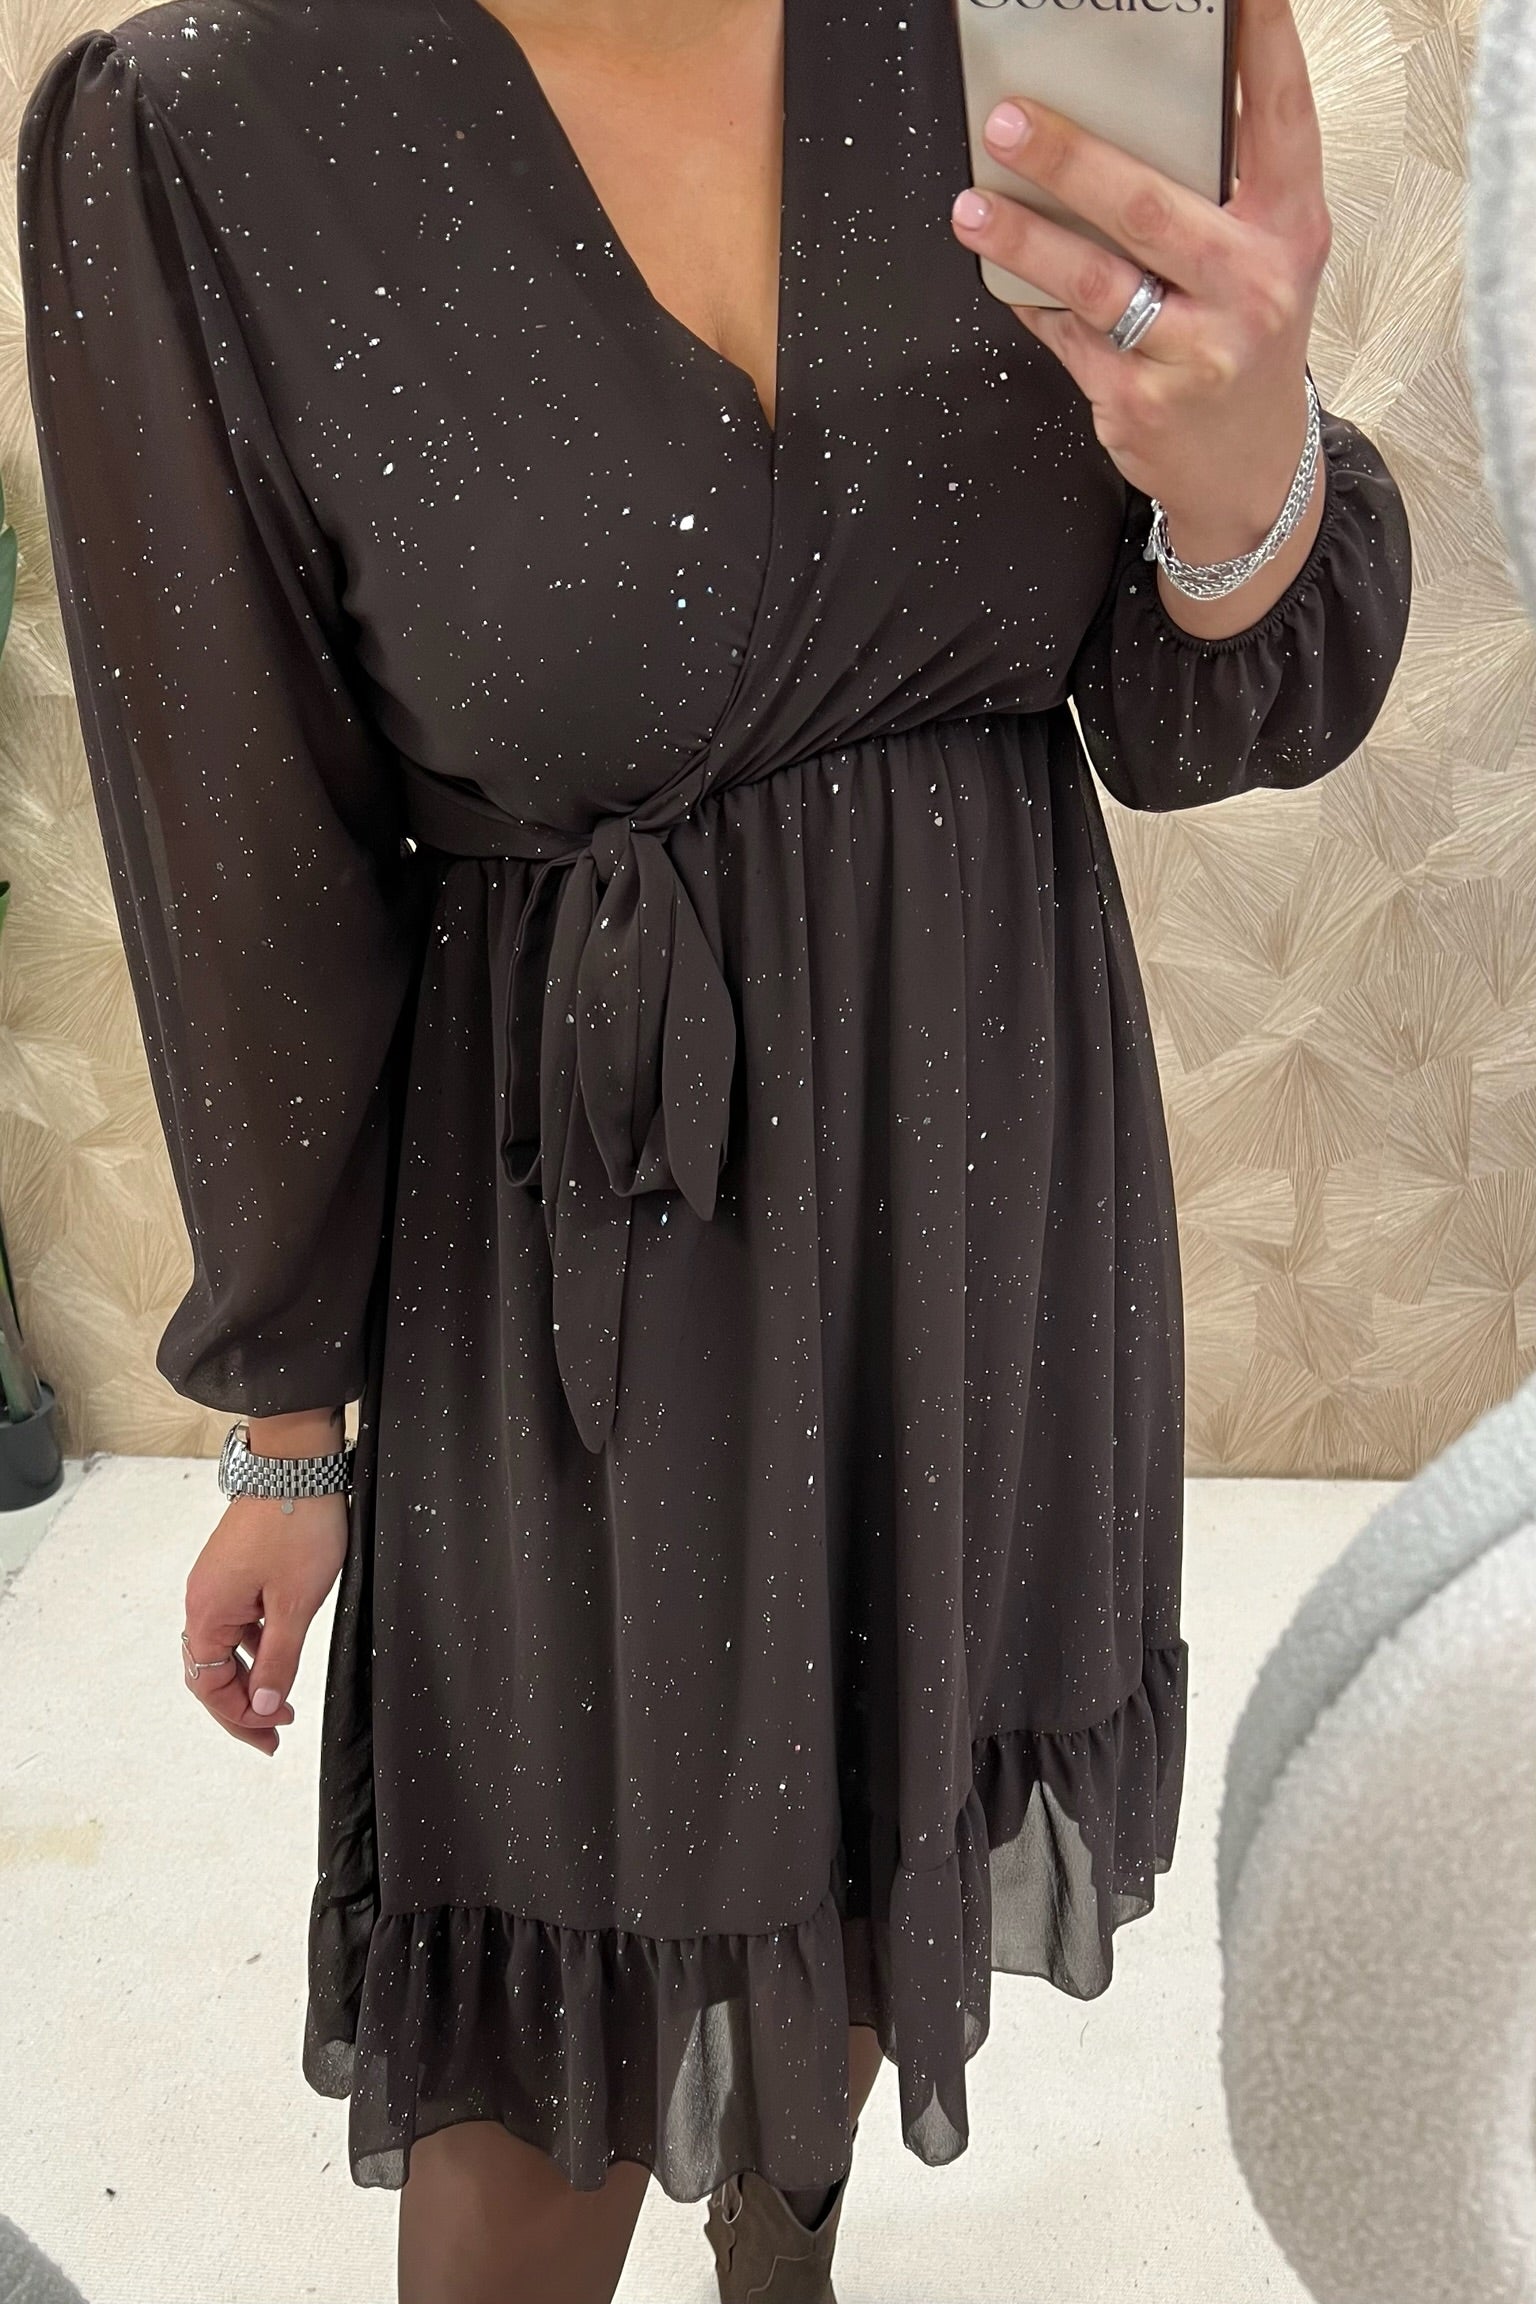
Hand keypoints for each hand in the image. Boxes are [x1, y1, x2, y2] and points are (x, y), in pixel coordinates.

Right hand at [181, 1492, 346, 1755]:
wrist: (297, 1465)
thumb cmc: (296, 1526)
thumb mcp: (294, 1604)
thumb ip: (277, 1660)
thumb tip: (263, 1705)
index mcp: (208, 1611)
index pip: (210, 1686)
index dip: (241, 1716)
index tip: (274, 1732)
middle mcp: (203, 1599)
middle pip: (210, 1671)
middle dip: (241, 1707)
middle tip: (274, 1734)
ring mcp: (217, 1583)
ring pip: (224, 1648)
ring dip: (249, 1678)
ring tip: (280, 1702)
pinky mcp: (235, 1570)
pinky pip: (236, 1623)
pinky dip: (254, 1648)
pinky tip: (279, 1655)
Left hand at [949, 0, 1331, 623]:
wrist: (1249, 469)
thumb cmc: (1244, 341)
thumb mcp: (1265, 258)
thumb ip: (1223, 189)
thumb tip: (1123, 109)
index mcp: (1290, 229)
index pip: (1279, 119)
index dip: (1260, 45)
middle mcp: (1252, 287)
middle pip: (1148, 207)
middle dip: (1069, 159)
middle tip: (1010, 121)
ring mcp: (1196, 352)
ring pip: (1094, 280)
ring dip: (1024, 236)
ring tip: (974, 207)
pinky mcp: (1141, 402)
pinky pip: (1067, 335)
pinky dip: (1032, 300)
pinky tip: (1007, 274)